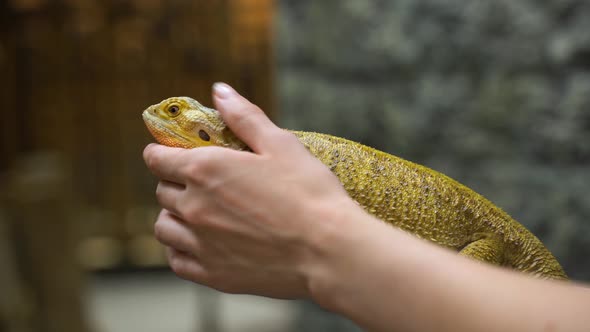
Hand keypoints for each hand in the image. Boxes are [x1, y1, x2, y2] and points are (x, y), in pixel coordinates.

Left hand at [143, 83, 358, 298]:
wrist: (329, 251)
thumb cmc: (309, 193)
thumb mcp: (280, 144)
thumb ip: (244, 116)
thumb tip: (219, 91)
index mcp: (205, 170)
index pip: (157, 158)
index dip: (162, 152)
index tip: (172, 153)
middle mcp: (194, 207)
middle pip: (162, 192)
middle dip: (174, 182)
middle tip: (200, 182)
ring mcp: (201, 244)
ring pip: (164, 228)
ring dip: (174, 216)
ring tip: (197, 214)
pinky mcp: (213, 274)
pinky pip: (177, 261)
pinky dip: (181, 250)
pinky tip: (200, 244)